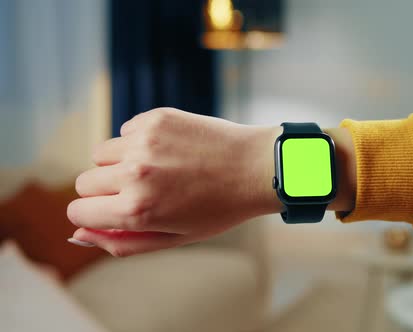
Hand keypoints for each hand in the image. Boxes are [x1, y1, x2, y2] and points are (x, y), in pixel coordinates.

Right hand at [67, 108, 278, 255]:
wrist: (256, 167)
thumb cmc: (219, 209)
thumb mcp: (174, 238)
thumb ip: (123, 242)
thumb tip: (79, 235)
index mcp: (137, 210)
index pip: (78, 211)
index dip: (91, 215)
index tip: (109, 212)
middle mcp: (134, 174)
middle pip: (84, 182)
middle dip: (104, 191)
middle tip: (141, 192)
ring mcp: (144, 142)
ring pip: (101, 154)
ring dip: (119, 163)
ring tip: (157, 170)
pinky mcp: (155, 118)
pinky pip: (125, 132)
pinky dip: (139, 142)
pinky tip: (171, 150)